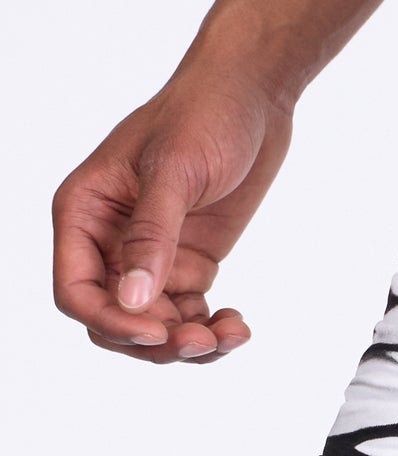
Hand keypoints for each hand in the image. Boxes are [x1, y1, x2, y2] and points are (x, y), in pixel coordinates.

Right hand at [52, 72, 292, 363]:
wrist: (250, 98)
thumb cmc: (202, 114)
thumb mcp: (173, 172)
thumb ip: (152, 236)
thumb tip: (134, 300)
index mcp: (85, 213)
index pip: (76, 292)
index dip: (111, 323)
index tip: (159, 333)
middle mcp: (111, 242)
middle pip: (116, 322)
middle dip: (157, 342)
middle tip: (203, 341)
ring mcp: (152, 257)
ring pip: (156, 327)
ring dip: (192, 344)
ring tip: (231, 333)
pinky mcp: (189, 265)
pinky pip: (190, 317)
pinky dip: (213, 332)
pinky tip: (237, 322)